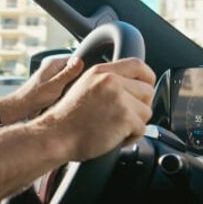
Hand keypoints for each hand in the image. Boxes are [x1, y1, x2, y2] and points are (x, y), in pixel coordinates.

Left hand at [8, 56, 84, 119]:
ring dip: (71, 86)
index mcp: (53, 63)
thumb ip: (68, 74)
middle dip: (77, 79)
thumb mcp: (55, 85)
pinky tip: (66, 97)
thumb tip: (80, 60)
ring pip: (69, 80)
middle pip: (73, 70)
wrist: (22, 106)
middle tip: (77, 88)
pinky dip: (66, 91)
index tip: (87, 77)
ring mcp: (52, 77)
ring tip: (70, 93)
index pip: (75, 59)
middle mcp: (53, 68)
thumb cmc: (34, 96)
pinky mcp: (52, 85)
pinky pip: (64, 86)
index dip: (82, 68)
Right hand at [39, 57, 155, 160]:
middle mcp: (110, 81)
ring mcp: (118, 98)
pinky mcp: (124, 117)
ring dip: (135, 123)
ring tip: (115, 128)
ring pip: (146, 111)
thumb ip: (106, 81)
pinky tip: (114, 138)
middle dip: (140, 107)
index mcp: (101, 72)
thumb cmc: (67, 119)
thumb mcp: (83, 87)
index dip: (147, 78)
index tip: (145, 89)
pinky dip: (131, 137)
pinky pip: (142, 128)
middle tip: (123, 117)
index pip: (138, 65)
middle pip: (147, 91)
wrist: (55, 135)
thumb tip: (132, 86)